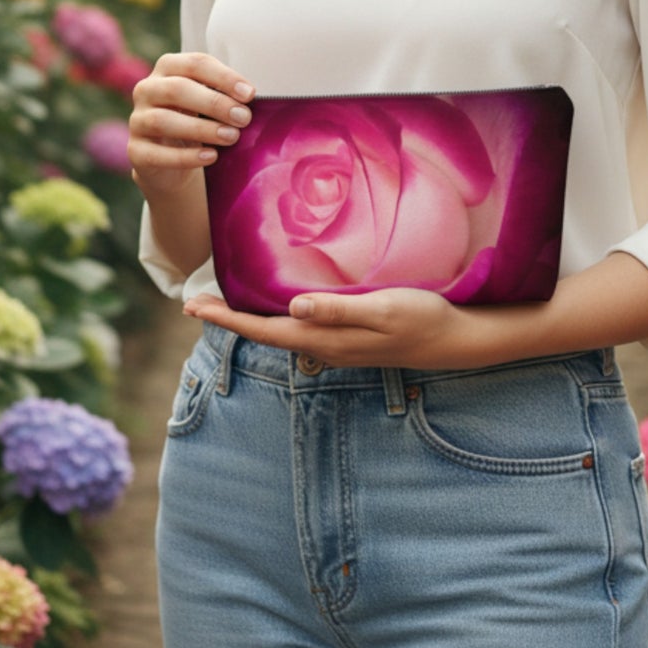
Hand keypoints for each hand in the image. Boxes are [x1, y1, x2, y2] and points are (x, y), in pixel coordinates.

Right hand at [128, 51, 255, 197]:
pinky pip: (157, 154)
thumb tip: (247, 95)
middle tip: (243, 118)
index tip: (249, 94)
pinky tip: (210, 156)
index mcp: (168, 68)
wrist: (172, 161)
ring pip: (163, 121)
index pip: (195, 64)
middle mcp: (146, 89)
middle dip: (214, 103)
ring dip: (201, 129)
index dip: (223, 77)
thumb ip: (225, 94)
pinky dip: (186, 156)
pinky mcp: (135, 151)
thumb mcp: (210, 100)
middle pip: (177, 89)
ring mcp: (137, 120)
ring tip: (231, 137)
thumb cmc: (197, 119)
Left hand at [183, 287, 489, 369]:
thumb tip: (292, 309)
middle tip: (195, 300)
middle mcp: (324, 347)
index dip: (226, 318)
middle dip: (230, 318)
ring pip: (282, 333)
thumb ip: (338, 310)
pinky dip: (278, 317)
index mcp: (325, 339)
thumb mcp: (383, 309)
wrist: (455, 340)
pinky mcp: (348, 339)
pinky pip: (301, 330)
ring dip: (252, 318)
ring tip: (227, 299)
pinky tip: (279, 303)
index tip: (193, 305)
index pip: (263, 330)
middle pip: (265, 333)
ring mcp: (336, 346)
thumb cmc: (422, 319)